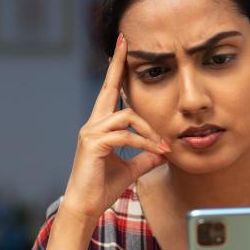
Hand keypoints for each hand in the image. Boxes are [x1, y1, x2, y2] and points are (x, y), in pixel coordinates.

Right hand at [61, 33, 170, 221]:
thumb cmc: (103, 188)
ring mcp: (91, 132)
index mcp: (101, 126)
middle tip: (125, 42)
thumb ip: (146, 156)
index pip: (110, 92)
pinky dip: (144, 143)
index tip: (122, 47)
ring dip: (150, 131)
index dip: (116, 70)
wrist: (85, 207)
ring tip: (163, 147)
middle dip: (118, 64)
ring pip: (127, 117)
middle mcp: (93, 124)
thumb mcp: (131, 169)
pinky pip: (126, 135)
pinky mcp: (94, 144)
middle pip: (108, 88)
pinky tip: (156, 153)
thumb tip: (163, 151)